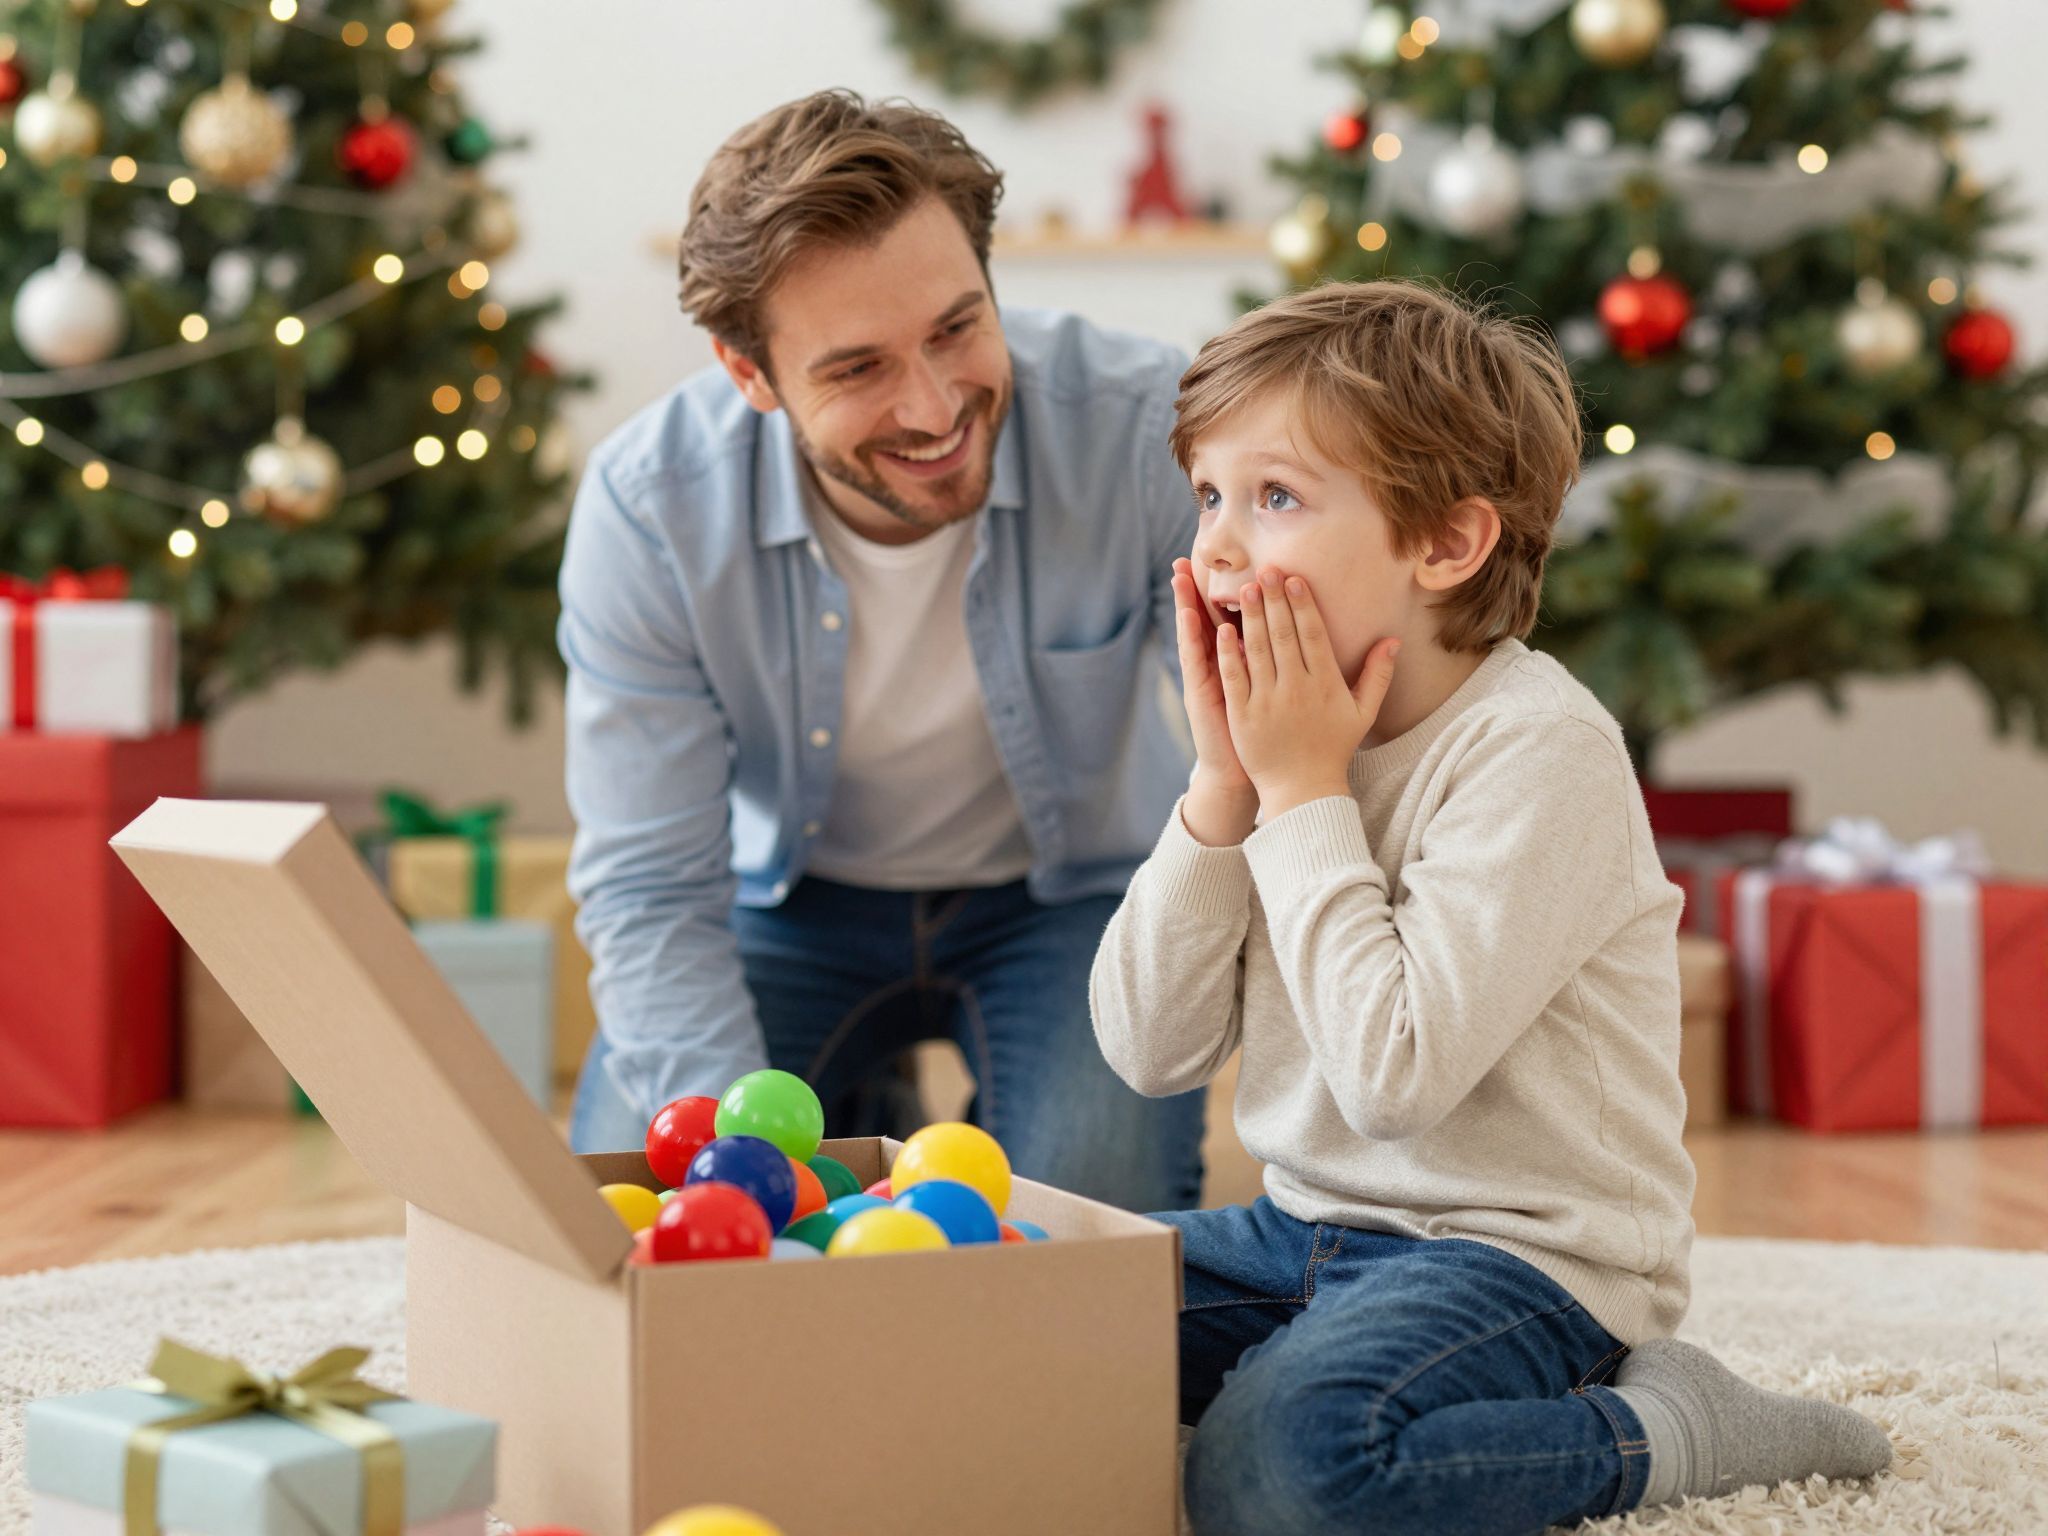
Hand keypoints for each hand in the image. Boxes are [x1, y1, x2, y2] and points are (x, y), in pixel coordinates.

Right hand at [1171, 558, 1257, 845]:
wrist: (1242, 771)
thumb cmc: (1265, 733)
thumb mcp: (1271, 694)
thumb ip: (1279, 663)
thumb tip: (1292, 632)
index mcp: (1236, 662)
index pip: (1227, 618)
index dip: (1224, 592)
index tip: (1224, 563)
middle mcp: (1215, 666)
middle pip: (1204, 619)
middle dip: (1196, 589)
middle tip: (1188, 557)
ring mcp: (1205, 678)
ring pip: (1194, 634)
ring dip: (1186, 604)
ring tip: (1181, 575)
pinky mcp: (1201, 693)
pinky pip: (1195, 660)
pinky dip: (1193, 639)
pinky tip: (1190, 616)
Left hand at [1217, 568, 1400, 818]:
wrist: (1303, 790)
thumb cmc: (1333, 748)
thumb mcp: (1363, 713)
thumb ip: (1377, 675)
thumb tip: (1392, 640)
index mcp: (1325, 685)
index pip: (1313, 635)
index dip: (1303, 605)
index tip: (1294, 579)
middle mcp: (1297, 690)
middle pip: (1284, 635)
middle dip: (1274, 600)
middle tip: (1266, 570)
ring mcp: (1269, 702)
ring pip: (1258, 650)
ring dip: (1252, 617)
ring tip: (1247, 588)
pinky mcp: (1244, 716)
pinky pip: (1236, 678)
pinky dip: (1230, 653)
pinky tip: (1224, 629)